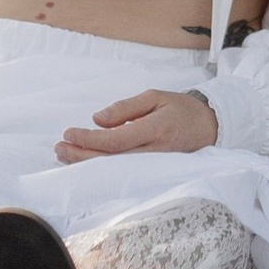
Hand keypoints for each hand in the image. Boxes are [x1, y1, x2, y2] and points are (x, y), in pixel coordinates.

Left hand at [54, 88, 220, 161]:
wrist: (210, 127)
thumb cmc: (181, 108)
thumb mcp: (155, 97)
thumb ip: (126, 108)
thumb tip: (98, 119)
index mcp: (155, 130)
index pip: (115, 140)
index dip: (89, 139)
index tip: (68, 132)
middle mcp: (154, 153)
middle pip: (111, 160)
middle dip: (81, 155)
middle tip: (59, 148)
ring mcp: (154, 166)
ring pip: (114, 169)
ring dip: (86, 163)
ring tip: (64, 154)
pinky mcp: (152, 172)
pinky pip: (122, 171)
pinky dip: (100, 167)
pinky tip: (84, 162)